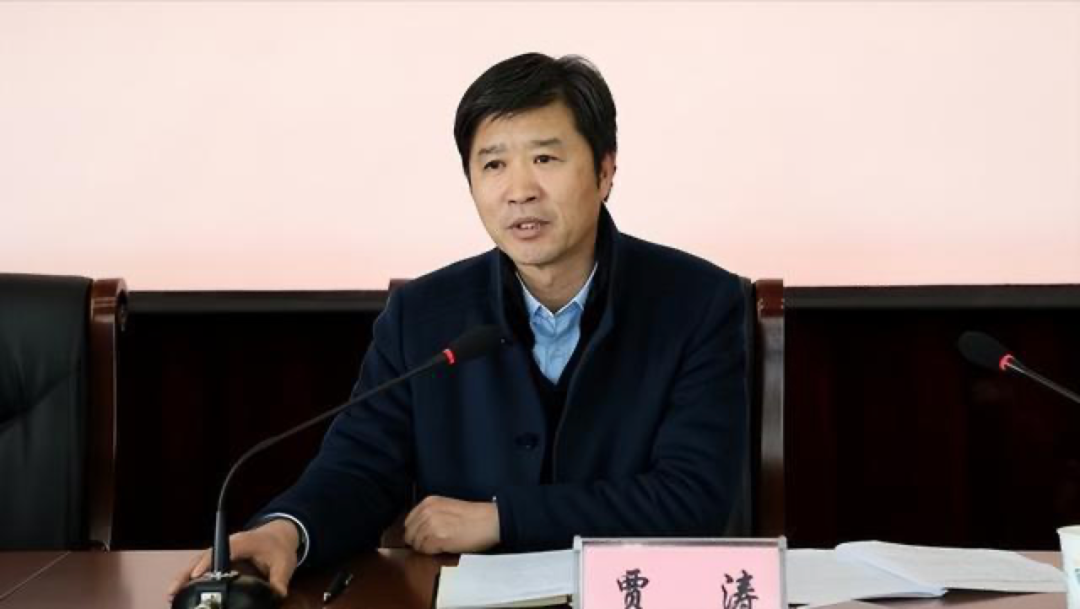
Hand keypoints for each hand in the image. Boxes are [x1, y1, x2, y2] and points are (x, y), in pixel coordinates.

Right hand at [166, 519, 299, 599]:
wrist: (278, 534)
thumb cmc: (279, 547)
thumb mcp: (285, 564)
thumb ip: (279, 581)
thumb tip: (276, 596)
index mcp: (243, 542)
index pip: (222, 551)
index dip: (208, 563)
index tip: (196, 575)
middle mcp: (228, 545)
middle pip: (203, 557)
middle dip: (187, 573)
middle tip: (173, 591)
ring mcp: (222, 551)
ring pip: (198, 562)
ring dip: (184, 577)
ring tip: (171, 595)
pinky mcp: (219, 558)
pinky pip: (201, 566)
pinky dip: (190, 578)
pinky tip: (180, 592)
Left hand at [402, 496, 499, 554]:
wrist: (489, 521)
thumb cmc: (473, 516)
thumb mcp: (446, 507)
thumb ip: (430, 514)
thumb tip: (417, 530)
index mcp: (428, 502)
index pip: (408, 522)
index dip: (415, 532)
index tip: (423, 537)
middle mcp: (427, 511)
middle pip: (410, 534)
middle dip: (418, 541)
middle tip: (433, 544)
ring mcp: (431, 524)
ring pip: (416, 544)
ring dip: (426, 548)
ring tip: (441, 545)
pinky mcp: (438, 538)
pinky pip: (425, 550)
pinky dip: (432, 552)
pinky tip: (444, 547)